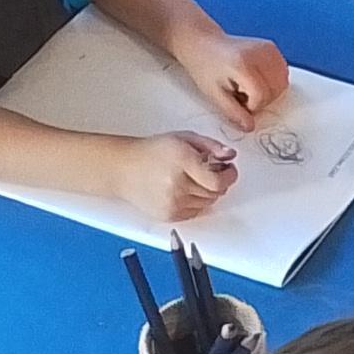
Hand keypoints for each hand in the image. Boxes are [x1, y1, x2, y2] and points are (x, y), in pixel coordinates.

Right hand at [119, 130, 237, 220]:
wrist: (123, 168)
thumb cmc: (152, 151)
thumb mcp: (184, 138)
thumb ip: (211, 145)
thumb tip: (230, 155)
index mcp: (182, 161)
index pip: (217, 181)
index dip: (228, 176)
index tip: (228, 170)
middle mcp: (177, 184)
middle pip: (214, 193)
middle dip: (218, 182)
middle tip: (211, 172)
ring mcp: (172, 202)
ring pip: (207, 203)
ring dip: (207, 192)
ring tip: (194, 179)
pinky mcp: (168, 215)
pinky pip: (195, 212)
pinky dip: (195, 202)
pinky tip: (185, 189)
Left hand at [173, 29, 286, 131]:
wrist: (203, 42)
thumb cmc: (204, 65)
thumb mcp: (214, 94)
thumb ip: (233, 112)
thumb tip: (249, 126)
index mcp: (243, 65)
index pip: (261, 96)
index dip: (252, 106)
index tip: (239, 103)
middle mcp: (260, 53)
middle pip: (275, 91)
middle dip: (261, 100)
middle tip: (241, 95)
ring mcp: (268, 49)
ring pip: (282, 83)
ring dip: (269, 92)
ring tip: (248, 87)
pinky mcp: (272, 47)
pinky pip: (282, 73)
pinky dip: (273, 82)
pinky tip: (256, 80)